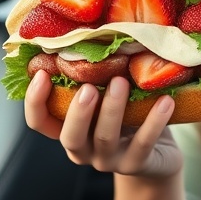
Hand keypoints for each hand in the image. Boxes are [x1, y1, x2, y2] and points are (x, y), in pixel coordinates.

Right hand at [24, 70, 182, 178]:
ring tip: (122, 83)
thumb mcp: (109, 98)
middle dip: (78, 111)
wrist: (159, 156)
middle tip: (88, 86)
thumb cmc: (129, 118)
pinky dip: (154, 121)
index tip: (41, 74)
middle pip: (70, 136)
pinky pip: (144, 144)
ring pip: (105, 139)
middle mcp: (84, 150)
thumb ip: (98, 79)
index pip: (40, 123)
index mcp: (69, 130)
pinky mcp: (137, 165)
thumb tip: (95, 34)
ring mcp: (109, 161)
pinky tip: (165, 101)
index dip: (35, 102)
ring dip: (112, 110)